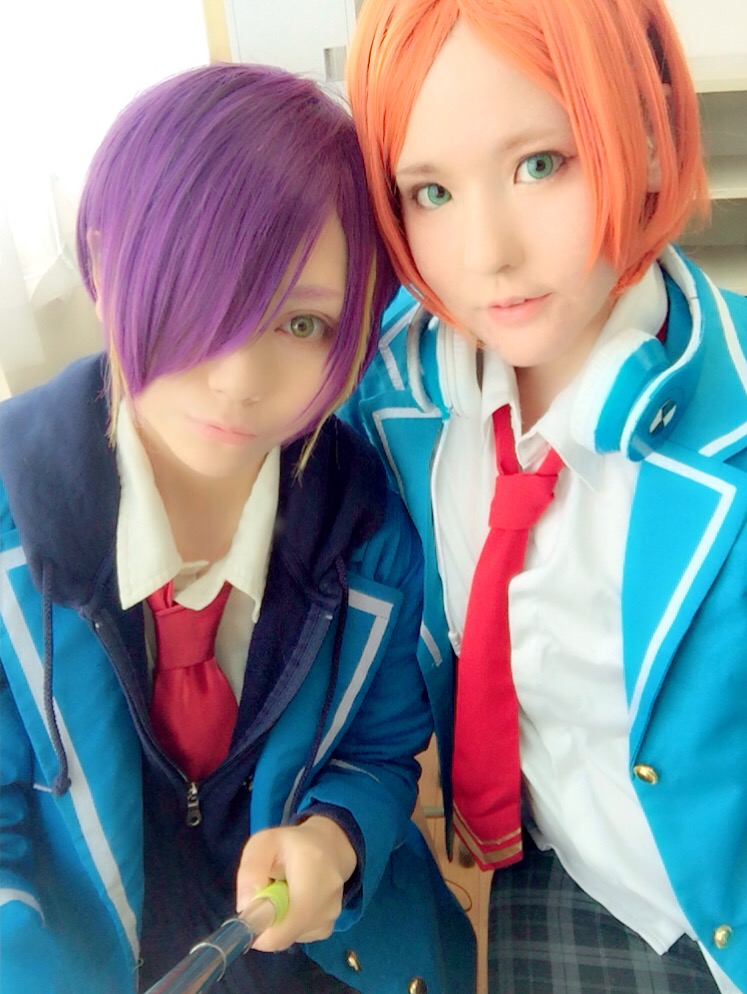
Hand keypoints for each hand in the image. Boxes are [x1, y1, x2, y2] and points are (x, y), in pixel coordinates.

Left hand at [235, 815, 356, 951]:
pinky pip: (296, 936)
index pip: (288, 924)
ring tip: (284, 893)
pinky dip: (288, 924)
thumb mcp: (264, 842)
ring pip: (288, 936)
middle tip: (266, 893)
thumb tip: (245, 906)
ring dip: (277, 921)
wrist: (330, 847)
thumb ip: (251, 869)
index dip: (262, 930)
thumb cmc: (292, 844)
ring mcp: (330, 918)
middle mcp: (327, 901)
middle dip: (266, 922)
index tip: (250, 914)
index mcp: (313, 875)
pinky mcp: (326, 929)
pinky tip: (294, 902)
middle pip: (284, 934)